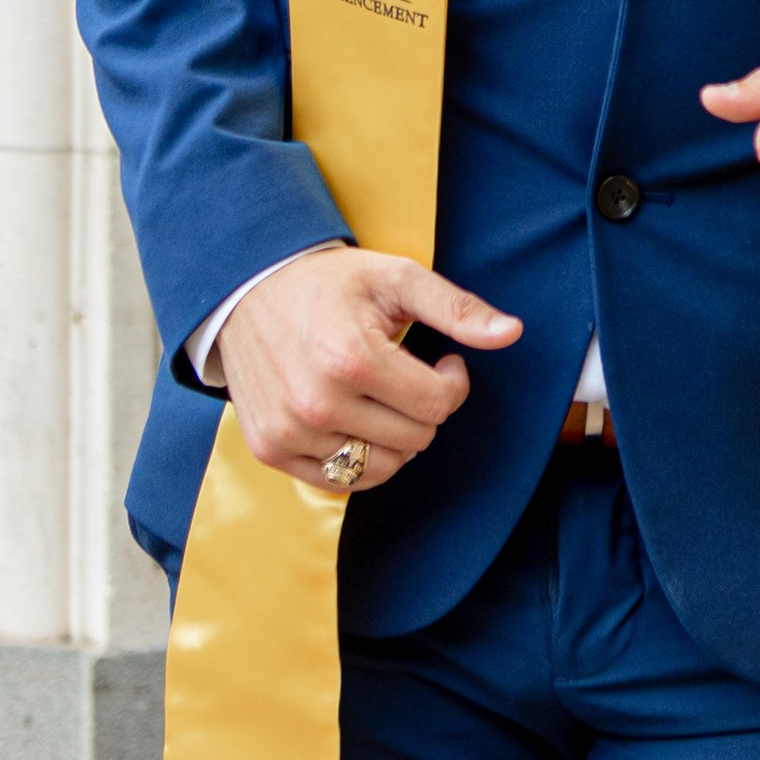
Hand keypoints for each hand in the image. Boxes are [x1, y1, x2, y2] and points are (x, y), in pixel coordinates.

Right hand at [215, 246, 519, 491]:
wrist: (246, 290)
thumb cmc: (329, 283)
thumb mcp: (396, 278)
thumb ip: (457, 308)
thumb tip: (513, 333)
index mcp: (351, 358)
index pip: (438, 404)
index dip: (452, 381)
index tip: (440, 359)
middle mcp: (316, 403)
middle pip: (415, 439)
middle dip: (424, 408)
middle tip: (407, 374)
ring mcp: (289, 432)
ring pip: (382, 468)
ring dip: (394, 437)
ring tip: (380, 396)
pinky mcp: (271, 449)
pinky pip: (342, 481)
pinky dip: (360, 458)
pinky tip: (354, 417)